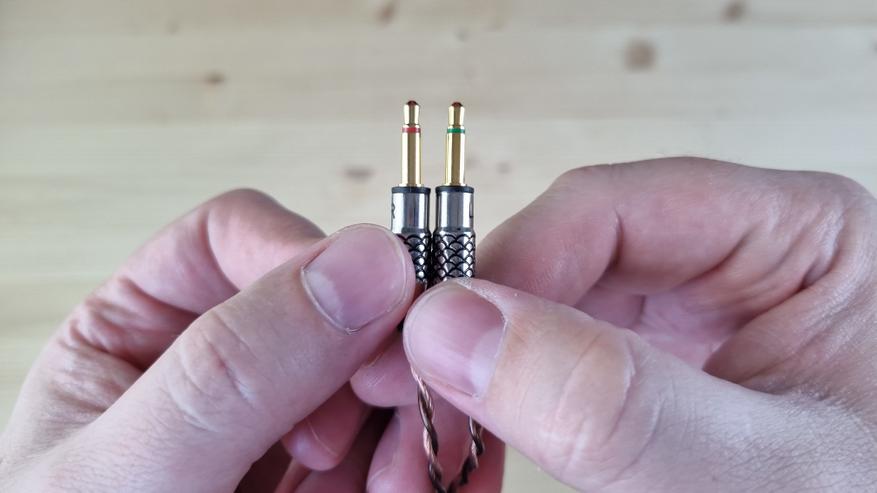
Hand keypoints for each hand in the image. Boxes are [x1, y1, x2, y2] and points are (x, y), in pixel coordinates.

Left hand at [0, 190, 419, 491]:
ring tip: (402, 476)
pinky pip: (405, 444)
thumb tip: (363, 264)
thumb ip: (233, 369)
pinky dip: (427, 464)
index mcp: (143, 332)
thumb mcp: (128, 475)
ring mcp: (289, 424)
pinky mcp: (339, 479)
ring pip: (382, 374)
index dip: (303, 256)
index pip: (235, 238)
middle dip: (374, 348)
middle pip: (332, 301)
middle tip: (392, 399)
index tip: (360, 304)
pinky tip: (421, 488)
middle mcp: (225, 366)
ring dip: (410, 415)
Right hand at [400, 158, 876, 490]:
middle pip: (564, 259)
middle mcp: (729, 266)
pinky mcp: (651, 378)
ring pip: (544, 313)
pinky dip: (502, 406)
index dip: (513, 263)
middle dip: (480, 329)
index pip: (615, 209)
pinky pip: (553, 367)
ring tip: (432, 430)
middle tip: (413, 388)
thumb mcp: (757, 468)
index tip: (441, 335)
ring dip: (478, 371)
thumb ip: (619, 404)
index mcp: (794, 238)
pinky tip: (474, 438)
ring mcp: (684, 323)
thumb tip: (459, 327)